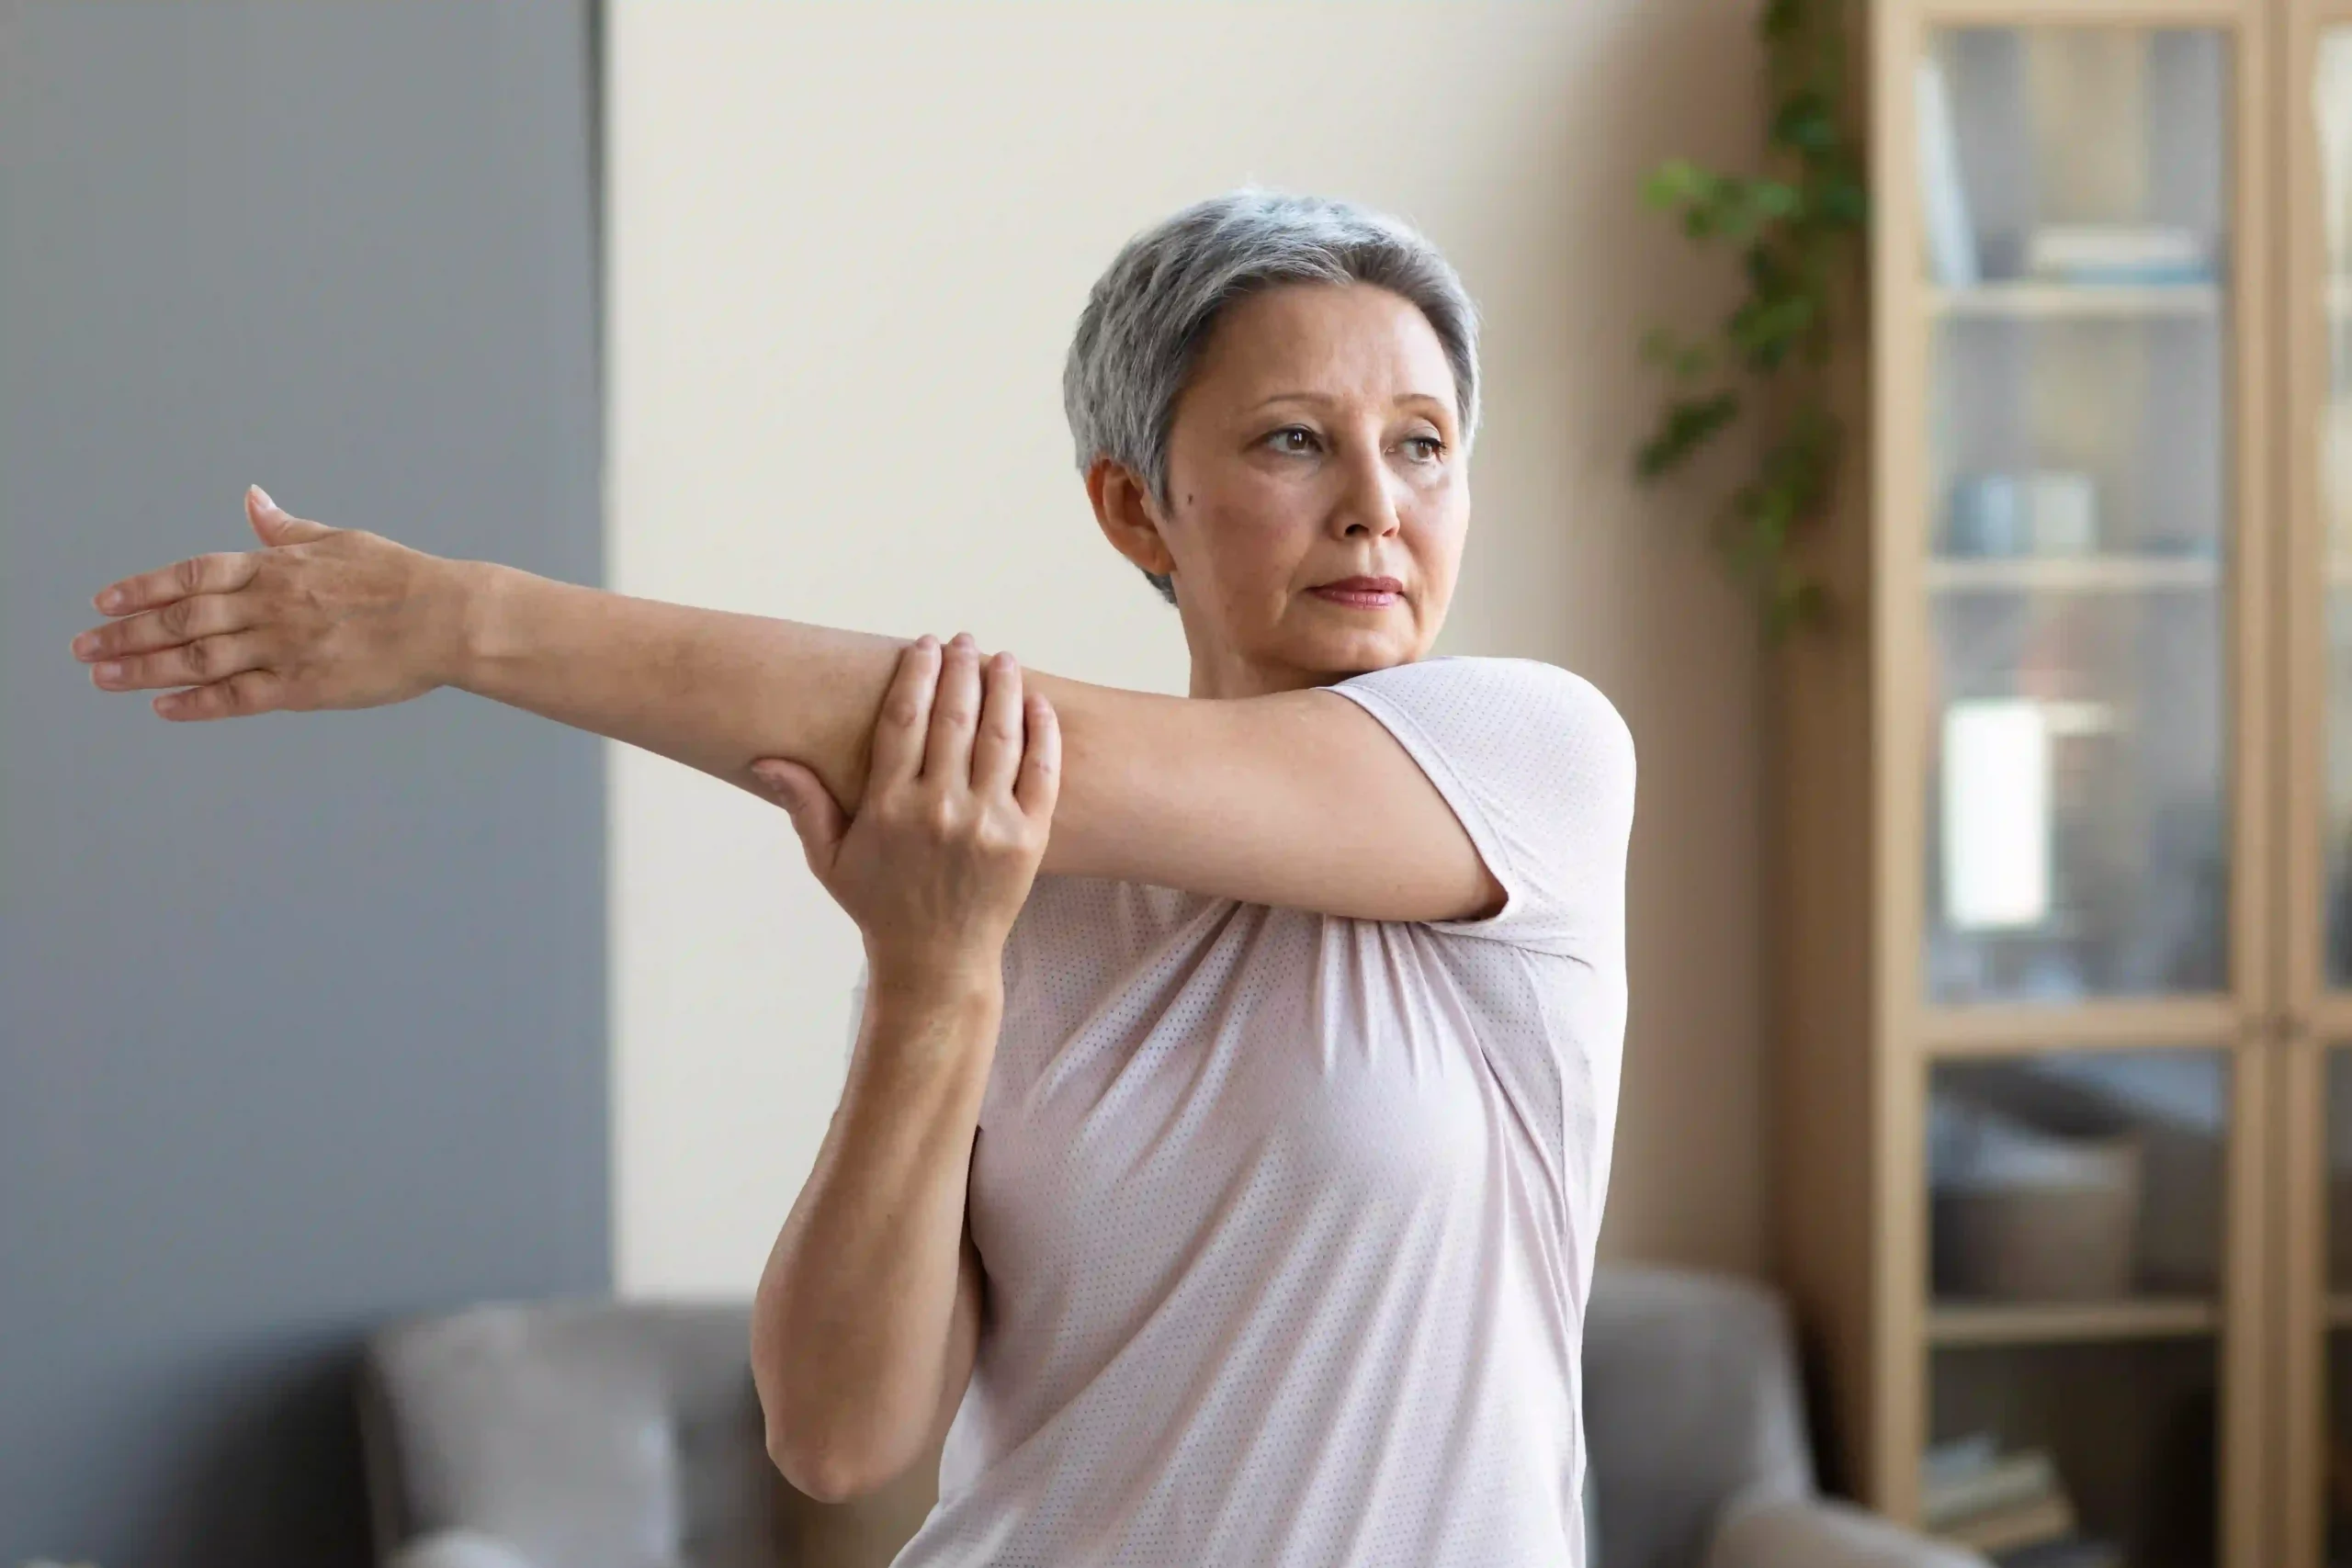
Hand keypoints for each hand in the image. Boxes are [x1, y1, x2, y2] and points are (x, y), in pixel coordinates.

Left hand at [69, 486, 470, 719]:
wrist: (448, 618)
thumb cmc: (402, 578)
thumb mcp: (340, 540)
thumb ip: (287, 529)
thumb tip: (253, 500)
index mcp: (276, 567)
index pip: (192, 575)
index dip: (143, 588)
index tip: (104, 602)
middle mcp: (270, 605)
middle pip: (181, 619)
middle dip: (125, 633)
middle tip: (83, 647)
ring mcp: (284, 646)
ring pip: (197, 658)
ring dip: (144, 668)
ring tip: (103, 677)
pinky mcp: (304, 686)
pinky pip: (238, 697)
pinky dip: (197, 703)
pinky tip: (164, 707)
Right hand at [753, 633, 1059, 997]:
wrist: (937, 962)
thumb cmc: (880, 906)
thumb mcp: (830, 860)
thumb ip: (804, 805)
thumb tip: (765, 759)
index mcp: (889, 806)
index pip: (903, 719)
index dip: (916, 674)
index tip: (923, 644)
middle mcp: (940, 809)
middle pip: (955, 716)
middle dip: (961, 667)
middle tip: (965, 640)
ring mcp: (989, 823)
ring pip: (1000, 735)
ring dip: (1003, 688)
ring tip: (1003, 660)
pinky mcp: (1028, 839)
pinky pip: (1042, 773)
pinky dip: (1042, 733)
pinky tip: (1038, 704)